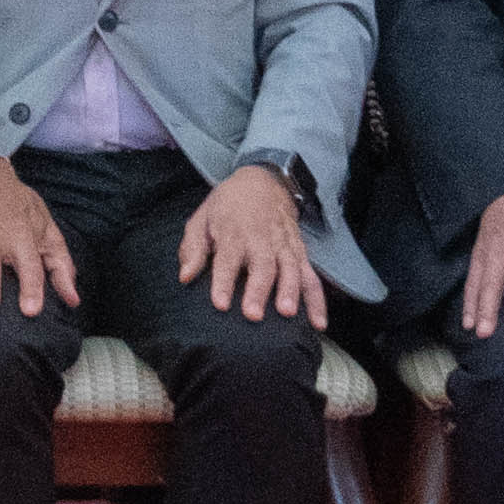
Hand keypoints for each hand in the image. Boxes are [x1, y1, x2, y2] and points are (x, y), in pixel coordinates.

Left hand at [175, 164, 325, 327]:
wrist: (263, 181)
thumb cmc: (227, 207)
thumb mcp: (202, 219)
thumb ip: (193, 249)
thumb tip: (185, 277)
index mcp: (233, 232)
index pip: (227, 259)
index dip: (223, 281)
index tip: (220, 304)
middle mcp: (261, 239)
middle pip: (262, 265)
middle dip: (259, 290)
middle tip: (254, 315)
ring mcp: (284, 245)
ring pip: (290, 269)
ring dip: (290, 291)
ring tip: (287, 314)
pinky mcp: (300, 252)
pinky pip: (311, 277)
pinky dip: (317, 300)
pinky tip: (318, 322)